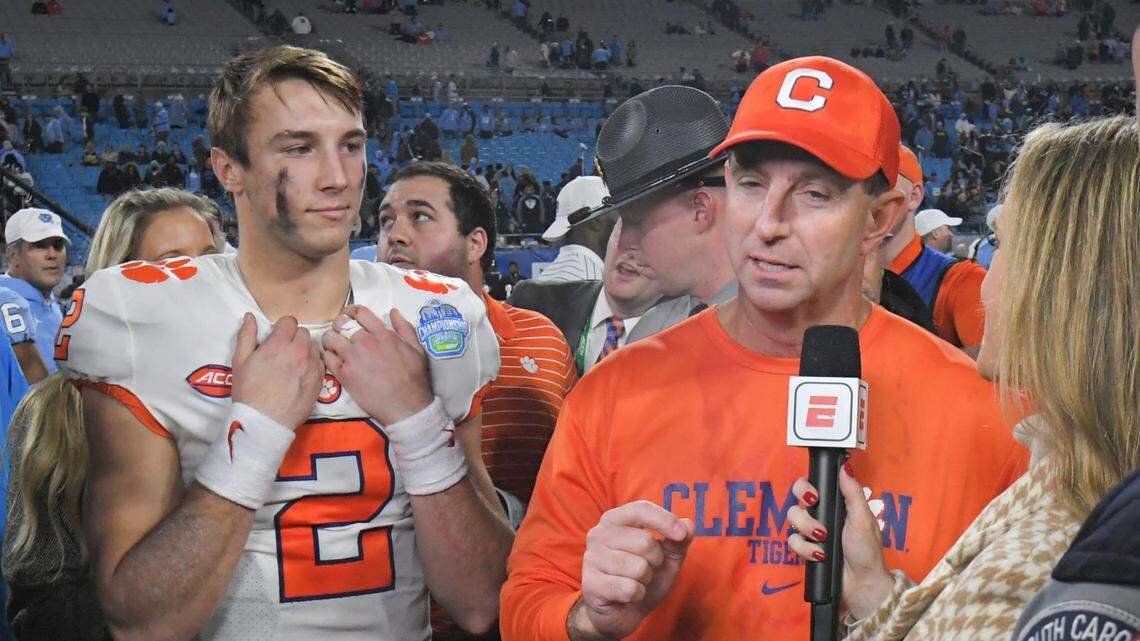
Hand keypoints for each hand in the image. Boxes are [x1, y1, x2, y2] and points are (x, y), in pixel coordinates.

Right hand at [231, 313, 323, 428]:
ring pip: (313, 348)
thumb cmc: (249, 392)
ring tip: (292, 363)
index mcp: (279, 344)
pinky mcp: (319, 381)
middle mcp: (299, 352)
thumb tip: (250, 317)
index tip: (276, 337)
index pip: (289, 322)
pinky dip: (312, 365)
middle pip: (303, 333)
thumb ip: (246, 335)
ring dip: (304, 350)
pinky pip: (320, 364)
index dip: (282, 328)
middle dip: (293, 338)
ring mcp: (312, 367)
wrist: (264, 421)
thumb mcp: (240, 361)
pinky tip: (300, 375)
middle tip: (283, 351)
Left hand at [321, 305, 433, 424]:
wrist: (406, 405)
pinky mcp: (344, 374)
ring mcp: (353, 358)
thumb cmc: (413, 378)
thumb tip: (394, 312)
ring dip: (330, 339)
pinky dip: (328, 355)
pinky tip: (334, 359)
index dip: (351, 311)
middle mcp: (365, 342)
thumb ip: (405, 327)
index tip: (349, 316)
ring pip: (330, 338)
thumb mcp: (416, 348)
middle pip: (341, 323)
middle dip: (339, 324)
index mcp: (383, 334)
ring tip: (334, 345)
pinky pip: (327, 358)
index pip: (359, 312)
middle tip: (341, 331)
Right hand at [571, 501, 694, 639]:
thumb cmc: (642, 578)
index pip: (640, 509)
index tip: (682, 534)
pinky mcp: (590, 584)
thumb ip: (678, 541)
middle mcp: (598, 534)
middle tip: (647, 569)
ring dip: (646, 580)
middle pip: (644, 541)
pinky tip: (627, 596)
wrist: (621, 612)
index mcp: (615, 520)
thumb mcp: (666, 558)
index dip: (664, 520)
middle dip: (656, 561)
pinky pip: (629, 589)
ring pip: (638, 567)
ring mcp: (592, 558)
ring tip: (635, 581)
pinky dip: (637, 595)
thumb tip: (689, 524)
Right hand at [786, 464, 893, 619]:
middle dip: (803, 508)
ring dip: (807, 529)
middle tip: (813, 513)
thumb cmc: (867, 550)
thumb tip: (845, 467)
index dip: (805, 487)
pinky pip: (793, 542)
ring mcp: (810, 533)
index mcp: (834, 505)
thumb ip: (852, 492)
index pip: (810, 486)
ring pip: (792, 521)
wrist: (862, 582)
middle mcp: (820, 516)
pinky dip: (805, 548)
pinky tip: (820, 554)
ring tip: (823, 539)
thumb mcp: (863, 518)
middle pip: (795, 501)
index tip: (814, 496)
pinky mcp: (805, 550)